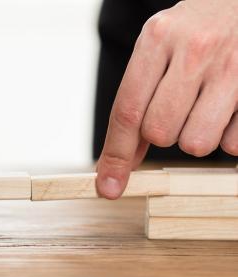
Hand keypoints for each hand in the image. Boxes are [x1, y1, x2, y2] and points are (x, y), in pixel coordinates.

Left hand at [96, 0, 236, 198]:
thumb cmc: (192, 32)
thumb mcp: (156, 50)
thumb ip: (136, 101)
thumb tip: (120, 161)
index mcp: (157, 39)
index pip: (127, 111)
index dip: (115, 155)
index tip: (108, 188)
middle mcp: (194, 50)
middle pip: (159, 132)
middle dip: (162, 133)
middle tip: (176, 107)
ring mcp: (231, 68)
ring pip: (195, 144)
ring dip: (193, 136)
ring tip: (203, 107)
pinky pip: (233, 144)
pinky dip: (227, 135)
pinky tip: (228, 106)